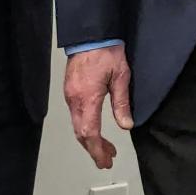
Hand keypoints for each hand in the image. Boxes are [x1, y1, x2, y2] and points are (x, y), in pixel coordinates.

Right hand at [64, 45, 132, 168]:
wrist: (90, 33)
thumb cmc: (106, 51)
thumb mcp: (121, 76)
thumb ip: (121, 103)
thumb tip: (126, 125)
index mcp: (87, 98)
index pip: (89, 133)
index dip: (97, 150)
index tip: (106, 161)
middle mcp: (74, 99)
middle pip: (81, 133)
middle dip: (94, 149)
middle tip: (107, 160)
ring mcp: (70, 95)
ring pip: (77, 125)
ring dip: (89, 140)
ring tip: (105, 148)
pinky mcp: (70, 90)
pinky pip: (75, 115)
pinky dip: (85, 127)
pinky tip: (94, 130)